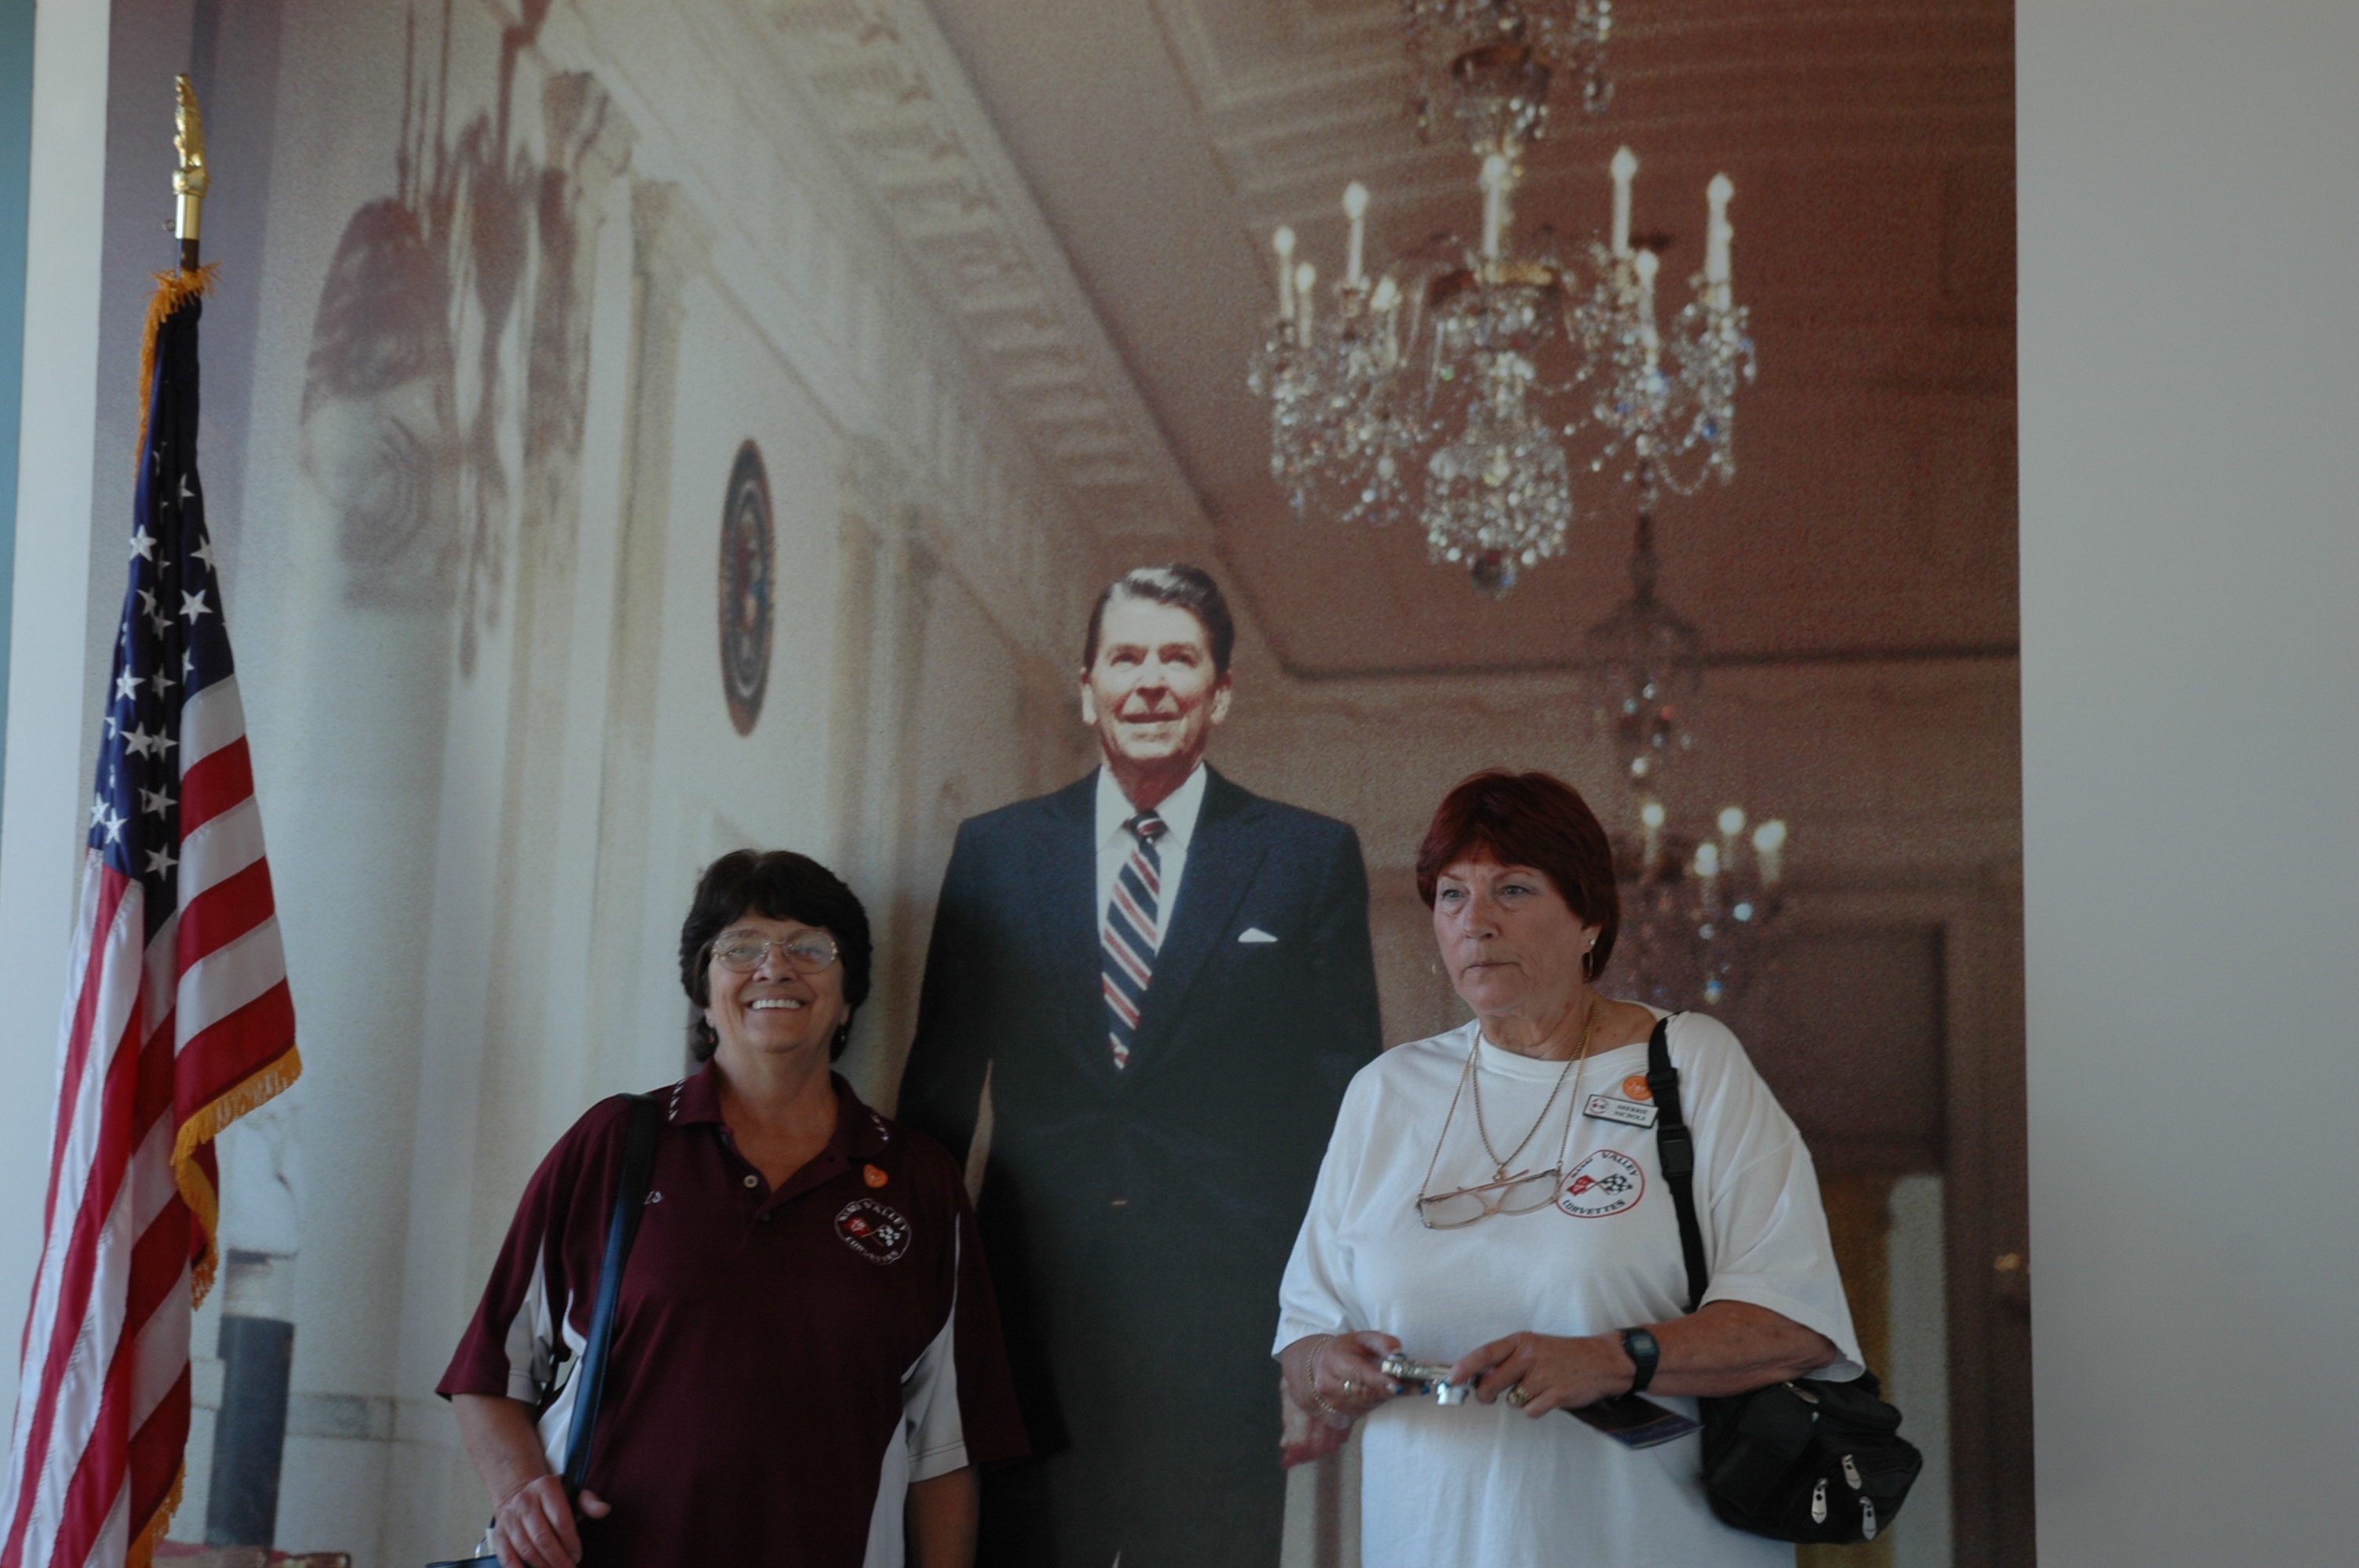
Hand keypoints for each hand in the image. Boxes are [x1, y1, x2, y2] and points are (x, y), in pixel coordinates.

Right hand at [487, 1475, 610, 1567]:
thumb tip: (604, 1509)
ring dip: (542, 1566)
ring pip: (526, 1549)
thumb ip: (588, 1502)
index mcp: (546, 1488)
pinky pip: (507, 1557)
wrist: (518, 1493)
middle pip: (542, 1537)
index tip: (577, 1556)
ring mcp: (509, 1518)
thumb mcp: (572, 1492)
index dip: (571, 1542)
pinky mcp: (498, 1534)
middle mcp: (525, 1502)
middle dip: (558, 1559)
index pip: (560, 1519)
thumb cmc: (550, 1499)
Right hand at [1298, 1330, 1403, 1427]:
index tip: (1399, 1385)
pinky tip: (1386, 1390)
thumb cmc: (1345, 1351)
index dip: (1379, 1381)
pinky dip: (1381, 1400)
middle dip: (1393, 1389)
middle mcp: (1328, 1385)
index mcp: (1332, 1360)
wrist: (1317, 1369)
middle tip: (1418, 1385)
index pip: (1357, 1373)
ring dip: (1390, 1395)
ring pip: (1370, 1403)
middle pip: (1366, 1392)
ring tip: (1407, 1384)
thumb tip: (1400, 1355)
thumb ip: (1383, 1343)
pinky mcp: (1341, 1416)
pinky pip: (1368, 1410)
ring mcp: (1333, 1404)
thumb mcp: (1362, 1338)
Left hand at [1447, 1331, 1630, 1417]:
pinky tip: (1549, 1397)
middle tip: (1490, 1396)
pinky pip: (1531, 1411)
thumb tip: (1480, 1375)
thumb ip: (1509, 1358)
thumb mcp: (1535, 1346)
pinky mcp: (1556, 1395)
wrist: (1604, 1360)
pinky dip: (1537, 1409)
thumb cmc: (1566, 1354)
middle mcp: (1529, 1356)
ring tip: (1538, 1388)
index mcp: (1522, 1341)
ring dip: (1520, 1400)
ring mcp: (1543, 1376)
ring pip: (1512, 1401)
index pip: (1484, 1354)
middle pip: (1491, 1384)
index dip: (1464, 1369)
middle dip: (1486, 1395)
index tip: (1451, 1380)